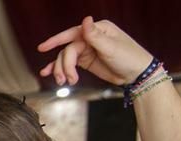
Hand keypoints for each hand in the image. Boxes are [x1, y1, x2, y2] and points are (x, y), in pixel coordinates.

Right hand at [37, 17, 152, 85]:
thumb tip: (85, 19)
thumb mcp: (111, 47)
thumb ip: (95, 35)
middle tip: (65, 79)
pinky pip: (69, 64)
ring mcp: (87, 50)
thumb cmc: (129, 57)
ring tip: (63, 81)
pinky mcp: (86, 61)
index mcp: (97, 29)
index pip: (72, 33)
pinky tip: (51, 75)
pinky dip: (60, 69)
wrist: (137, 74)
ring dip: (61, 70)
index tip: (42, 47)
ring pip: (66, 58)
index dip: (56, 40)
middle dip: (63, 65)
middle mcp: (90, 38)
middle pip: (68, 50)